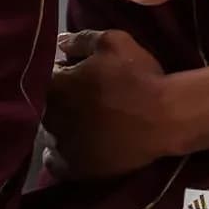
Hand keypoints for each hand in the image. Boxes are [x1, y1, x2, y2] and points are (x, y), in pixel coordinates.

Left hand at [42, 30, 173, 180]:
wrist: (165, 118)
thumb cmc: (138, 77)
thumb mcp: (113, 42)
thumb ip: (81, 40)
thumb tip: (60, 42)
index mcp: (53, 85)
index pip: (43, 74)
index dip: (61, 71)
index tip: (76, 70)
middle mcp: (49, 118)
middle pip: (44, 105)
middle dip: (58, 98)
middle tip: (82, 95)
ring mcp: (61, 146)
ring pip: (48, 133)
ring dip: (59, 125)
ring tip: (82, 120)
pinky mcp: (75, 169)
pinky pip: (56, 161)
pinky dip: (61, 152)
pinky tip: (75, 143)